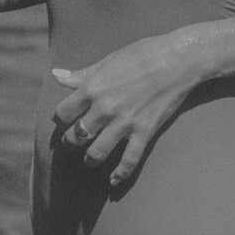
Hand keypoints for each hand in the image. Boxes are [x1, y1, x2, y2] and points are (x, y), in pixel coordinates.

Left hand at [52, 31, 203, 184]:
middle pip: (76, 135)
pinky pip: (128, 160)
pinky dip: (120, 174)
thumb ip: (82, 73)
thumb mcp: (109, 60)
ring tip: (89, 161)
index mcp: (93, 88)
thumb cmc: (143, 54)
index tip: (66, 119)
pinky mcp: (144, 132)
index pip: (63, 112)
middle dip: (71, 141)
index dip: (62, 117)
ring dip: (90, 160)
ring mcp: (125, 122)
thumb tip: (57, 75)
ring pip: (96, 152)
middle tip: (73, 142)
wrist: (178, 60)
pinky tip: (114, 180)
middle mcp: (105, 108)